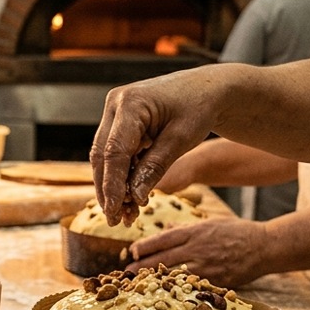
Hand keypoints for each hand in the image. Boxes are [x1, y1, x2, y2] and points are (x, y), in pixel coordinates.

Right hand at [90, 69, 220, 223]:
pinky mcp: (119, 122)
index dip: (112, 185)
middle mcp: (115, 104)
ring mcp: (115, 112)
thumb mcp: (181, 140)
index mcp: (131, 103)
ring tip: (126, 214)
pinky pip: (115, 153)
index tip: (113, 212)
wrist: (207, 89)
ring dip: (114, 185)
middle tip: (115, 220)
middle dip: (108, 190)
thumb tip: (134, 196)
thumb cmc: (199, 108)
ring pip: (104, 156)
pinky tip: (131, 196)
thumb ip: (156, 167)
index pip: (114, 151)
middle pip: (102, 155)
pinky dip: (122, 175)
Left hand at [126, 218, 269, 287]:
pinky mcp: (215, 282)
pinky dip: (176, 291)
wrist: (265, 247)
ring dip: (154, 281)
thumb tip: (166, 228)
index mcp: (195, 233)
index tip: (131, 252)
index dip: (144, 247)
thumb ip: (186, 228)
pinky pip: (191, 288)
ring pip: (173, 276)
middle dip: (142, 267)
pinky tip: (165, 295)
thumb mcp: (210, 223)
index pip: (162, 240)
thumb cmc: (237, 232)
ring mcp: (206, 267)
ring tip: (139, 286)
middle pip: (162, 259)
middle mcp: (197, 250)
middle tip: (126, 274)